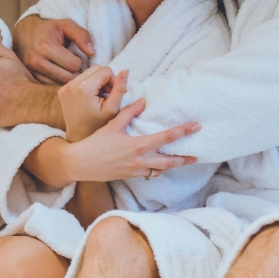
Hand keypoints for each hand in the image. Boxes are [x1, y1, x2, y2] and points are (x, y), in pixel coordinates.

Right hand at [14, 15, 94, 84]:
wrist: (25, 34)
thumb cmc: (49, 29)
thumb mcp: (66, 25)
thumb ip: (82, 35)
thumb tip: (92, 52)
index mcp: (45, 47)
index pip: (74, 65)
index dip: (79, 61)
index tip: (75, 55)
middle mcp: (36, 61)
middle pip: (67, 78)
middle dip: (74, 72)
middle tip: (73, 63)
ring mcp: (32, 72)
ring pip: (60, 85)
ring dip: (67, 78)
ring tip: (66, 68)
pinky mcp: (31, 79)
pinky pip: (51, 87)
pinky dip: (58, 81)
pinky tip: (59, 73)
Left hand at [58, 65, 127, 142]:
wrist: (79, 137)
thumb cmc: (98, 126)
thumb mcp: (112, 108)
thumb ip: (120, 88)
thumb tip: (126, 70)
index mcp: (84, 88)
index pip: (106, 70)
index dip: (113, 81)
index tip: (113, 95)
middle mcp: (72, 84)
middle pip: (96, 68)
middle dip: (105, 79)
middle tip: (107, 95)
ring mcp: (65, 87)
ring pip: (88, 72)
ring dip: (96, 82)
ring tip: (99, 97)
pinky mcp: (62, 90)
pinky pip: (79, 79)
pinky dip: (88, 85)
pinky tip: (90, 98)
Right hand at [61, 99, 200, 182]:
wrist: (81, 163)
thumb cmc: (95, 143)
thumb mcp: (113, 124)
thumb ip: (129, 112)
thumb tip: (143, 101)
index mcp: (139, 145)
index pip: (167, 137)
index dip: (183, 131)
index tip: (196, 126)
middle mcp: (141, 160)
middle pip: (169, 162)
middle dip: (184, 159)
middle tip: (197, 156)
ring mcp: (136, 170)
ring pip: (160, 170)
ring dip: (171, 166)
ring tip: (180, 162)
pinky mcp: (130, 176)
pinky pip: (148, 174)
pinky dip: (156, 170)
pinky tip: (158, 167)